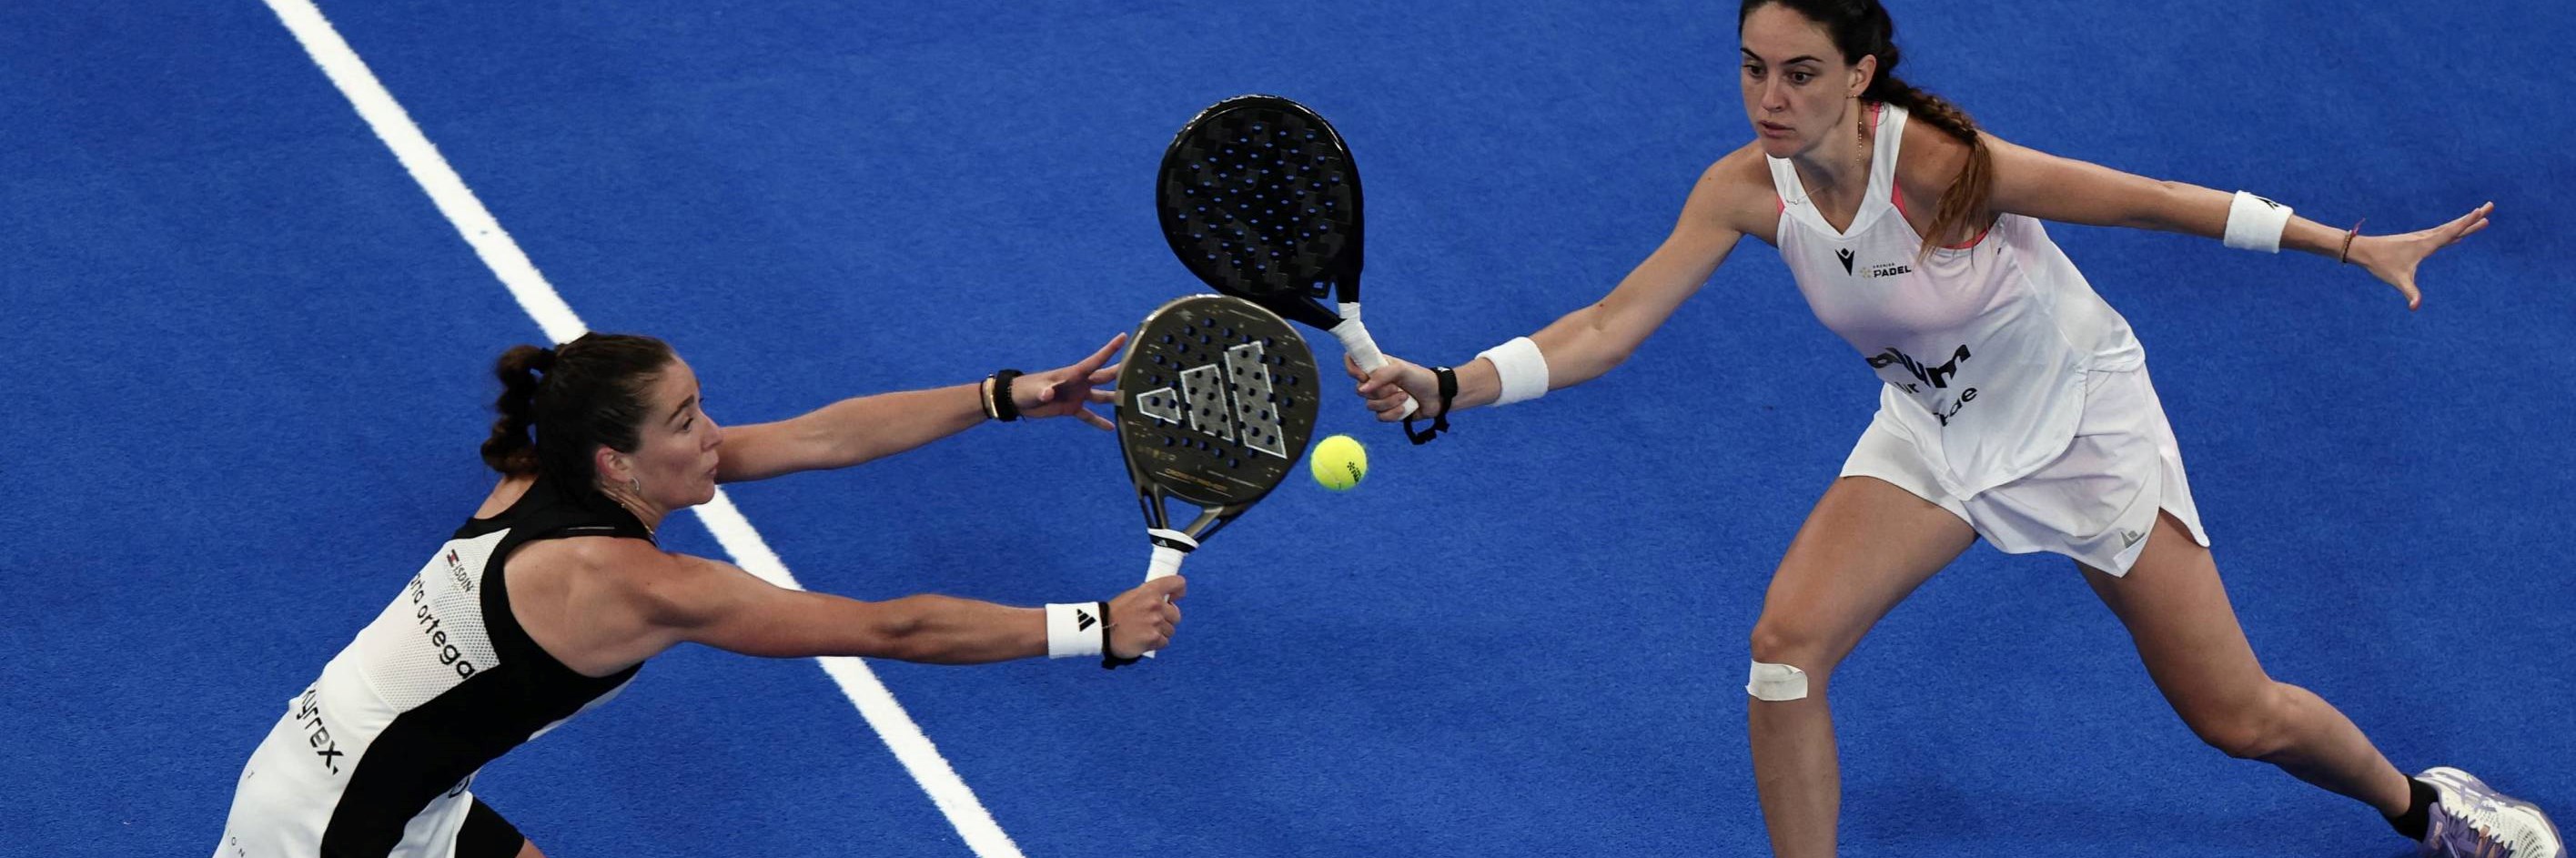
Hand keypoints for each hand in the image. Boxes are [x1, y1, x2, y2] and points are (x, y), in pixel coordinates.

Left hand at [1013, 333, 1125, 428]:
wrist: (1017, 400)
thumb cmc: (1025, 390)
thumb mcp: (1035, 390)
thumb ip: (1043, 392)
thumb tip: (1048, 394)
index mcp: (1073, 374)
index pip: (1096, 360)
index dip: (1110, 349)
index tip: (1124, 337)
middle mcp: (1080, 383)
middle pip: (1105, 376)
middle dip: (1121, 372)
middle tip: (1140, 369)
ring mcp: (1077, 395)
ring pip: (1101, 396)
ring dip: (1114, 399)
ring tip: (1132, 402)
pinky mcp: (1072, 408)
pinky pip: (1089, 415)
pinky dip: (1099, 421)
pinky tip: (1112, 428)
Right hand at [1104, 575, 1184, 658]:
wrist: (1101, 629)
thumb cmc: (1115, 613)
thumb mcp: (1132, 595)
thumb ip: (1150, 596)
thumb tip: (1166, 602)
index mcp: (1151, 590)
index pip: (1178, 583)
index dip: (1179, 591)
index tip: (1175, 597)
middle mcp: (1156, 604)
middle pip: (1176, 615)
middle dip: (1167, 620)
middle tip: (1152, 622)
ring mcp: (1155, 622)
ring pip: (1170, 630)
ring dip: (1160, 633)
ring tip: (1144, 632)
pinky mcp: (1153, 638)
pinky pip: (1164, 642)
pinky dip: (1155, 643)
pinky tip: (1144, 640)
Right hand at [1347, 353, 1440, 421]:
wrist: (1438, 396)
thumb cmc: (1420, 377)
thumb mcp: (1401, 369)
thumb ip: (1381, 376)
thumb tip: (1362, 389)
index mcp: (1376, 366)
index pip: (1353, 363)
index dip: (1353, 370)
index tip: (1364, 376)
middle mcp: (1375, 382)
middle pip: (1360, 391)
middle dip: (1380, 392)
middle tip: (1396, 387)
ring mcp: (1381, 398)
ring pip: (1370, 406)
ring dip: (1389, 403)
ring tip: (1405, 397)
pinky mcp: (1388, 413)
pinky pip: (1380, 417)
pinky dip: (1393, 414)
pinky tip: (1405, 409)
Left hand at [2348, 202, 2492, 310]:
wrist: (2363, 250)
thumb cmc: (2380, 264)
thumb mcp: (2398, 280)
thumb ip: (2410, 293)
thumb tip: (2415, 307)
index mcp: (2426, 244)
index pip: (2452, 232)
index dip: (2467, 222)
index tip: (2481, 211)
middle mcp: (2426, 237)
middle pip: (2455, 226)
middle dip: (2473, 217)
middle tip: (2491, 205)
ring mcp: (2422, 237)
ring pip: (2449, 228)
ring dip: (2466, 222)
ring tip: (2481, 215)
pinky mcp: (2417, 240)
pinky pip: (2441, 233)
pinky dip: (2453, 229)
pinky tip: (2457, 232)